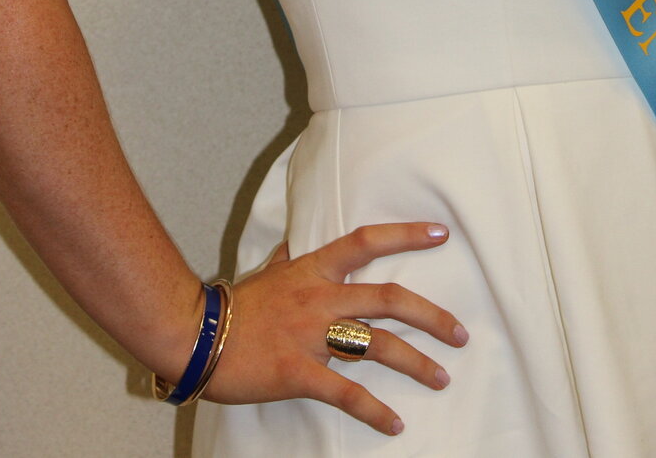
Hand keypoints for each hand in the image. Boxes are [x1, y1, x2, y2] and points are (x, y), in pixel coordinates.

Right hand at [205, 221, 466, 435]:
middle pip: (389, 298)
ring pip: (377, 344)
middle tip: (460, 333)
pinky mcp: (298, 372)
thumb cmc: (232, 305)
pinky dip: (374, 409)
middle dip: (431, 316)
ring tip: (441, 377)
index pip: (367, 242)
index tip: (440, 233)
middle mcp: (320, 297)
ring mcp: (311, 334)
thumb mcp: (267, 273)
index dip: (406, 234)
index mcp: (314, 270)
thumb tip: (297, 246)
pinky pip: (345, 391)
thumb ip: (289, 260)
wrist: (195, 334)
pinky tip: (394, 422)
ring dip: (415, 362)